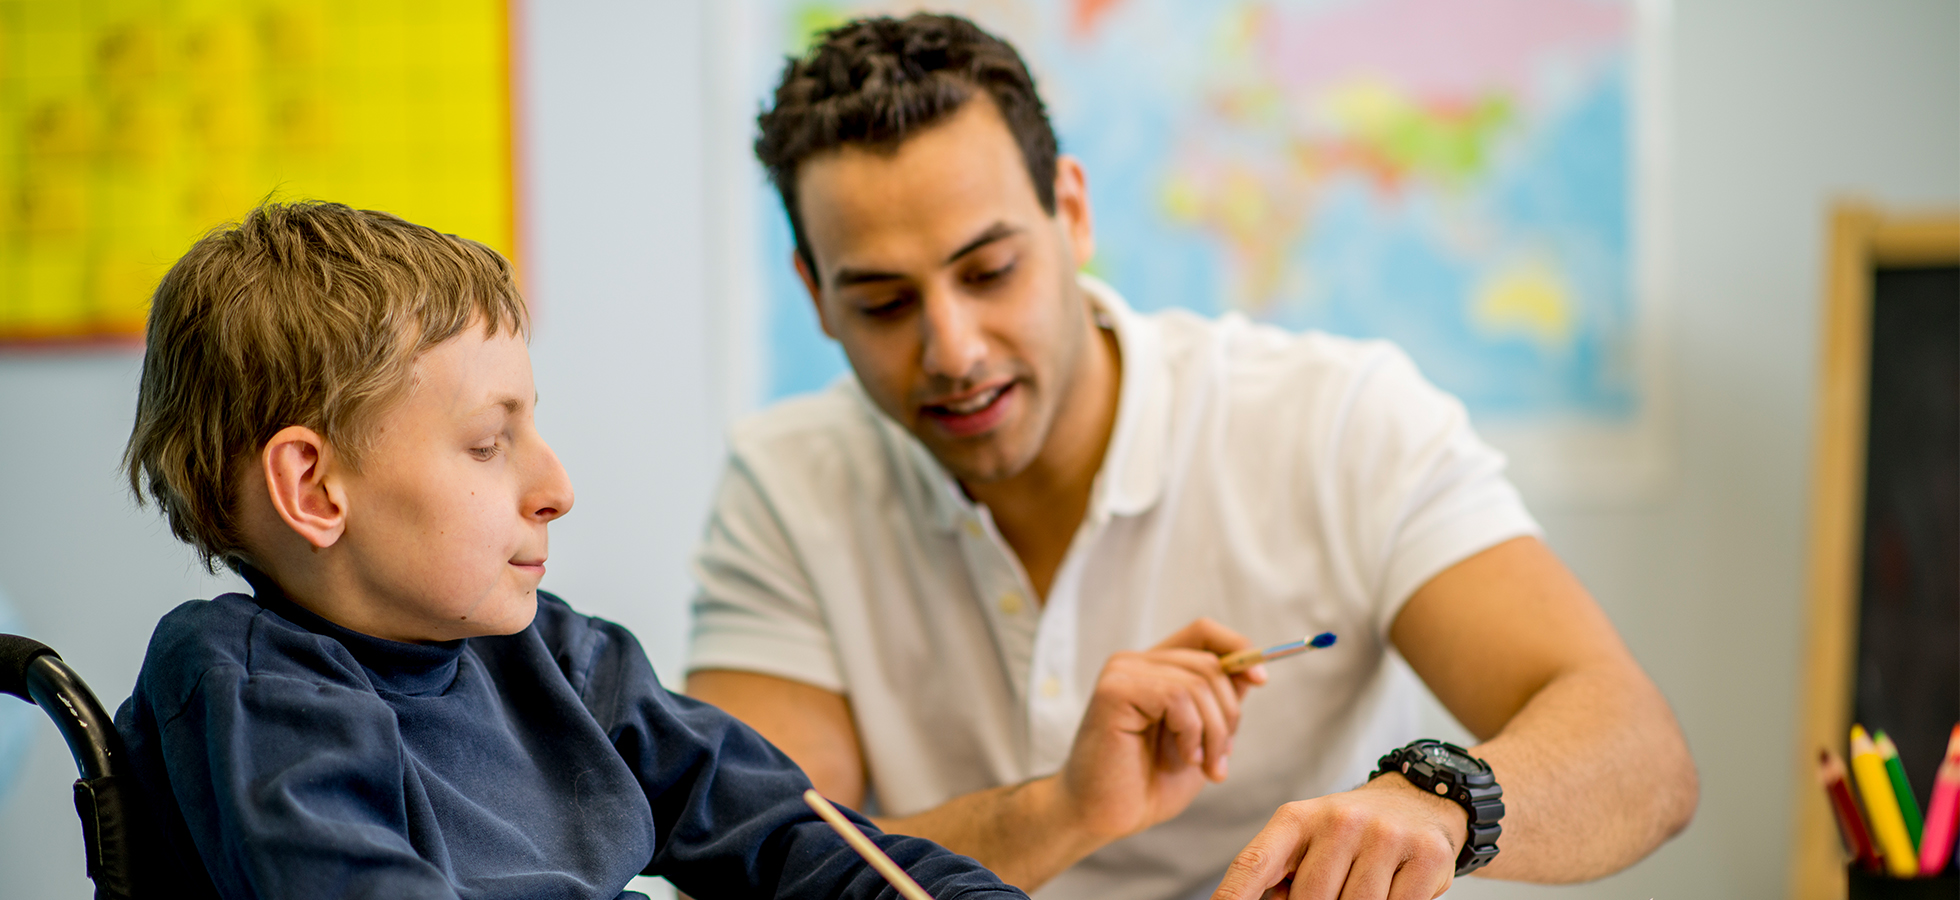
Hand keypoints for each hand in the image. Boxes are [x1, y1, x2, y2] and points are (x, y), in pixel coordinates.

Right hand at [1055, 618, 1267, 840]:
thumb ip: (1220, 703)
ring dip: (1213, 731)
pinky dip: (1191, 732)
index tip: (1260, 680)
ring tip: (1202, 764)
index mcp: (1154, 669)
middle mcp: (1135, 663)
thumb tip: (1253, 670)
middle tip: (1219, 758)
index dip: (1239, 649)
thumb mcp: (1201, 738)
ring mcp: (1122, 673)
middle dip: (1228, 715)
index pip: (1203, 632)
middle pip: (1209, 662)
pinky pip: (1176, 697)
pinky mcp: (1114, 691)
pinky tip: (1183, 757)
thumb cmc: (1147, 783)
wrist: (1105, 818)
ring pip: (1198, 682)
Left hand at [1210, 773, 1466, 899]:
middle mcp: (1340, 819)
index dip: (1233, 896)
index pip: (1254, 863)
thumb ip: (1279, 872)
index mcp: (1296, 818)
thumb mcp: (1308, 839)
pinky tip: (1392, 889)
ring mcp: (1385, 836)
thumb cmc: (1351, 834)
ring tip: (1360, 887)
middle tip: (1333, 893)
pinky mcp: (1427, 855)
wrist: (1419, 801)